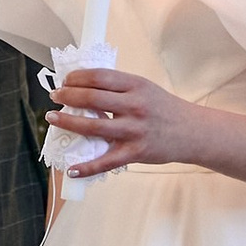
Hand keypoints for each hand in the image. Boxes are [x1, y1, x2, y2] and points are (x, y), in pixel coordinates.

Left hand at [54, 67, 206, 178]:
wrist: (192, 132)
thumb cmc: (165, 109)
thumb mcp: (145, 89)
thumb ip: (118, 88)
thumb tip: (83, 88)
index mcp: (136, 86)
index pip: (99, 77)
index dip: (77, 77)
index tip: (65, 80)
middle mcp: (135, 106)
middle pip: (91, 99)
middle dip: (67, 96)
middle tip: (55, 96)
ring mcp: (134, 130)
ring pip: (93, 127)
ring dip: (68, 123)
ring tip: (53, 119)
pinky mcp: (135, 152)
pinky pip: (106, 161)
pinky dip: (87, 167)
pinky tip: (72, 168)